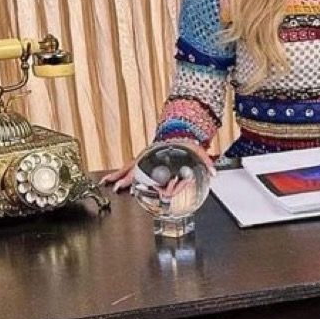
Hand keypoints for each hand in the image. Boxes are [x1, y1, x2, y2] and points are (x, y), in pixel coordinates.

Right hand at [98, 141, 215, 192]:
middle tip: (112, 187)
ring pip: (127, 166)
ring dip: (117, 175)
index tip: (128, 184)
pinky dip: (122, 172)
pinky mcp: (144, 158)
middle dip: (122, 177)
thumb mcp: (197, 151)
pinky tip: (116, 179)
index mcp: (158, 156)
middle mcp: (148, 156)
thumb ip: (205, 162)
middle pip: (131, 167)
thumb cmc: (186, 143)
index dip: (136, 176)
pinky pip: (130, 165)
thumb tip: (214, 173)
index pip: (145, 167)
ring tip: (105, 183)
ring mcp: (144, 156)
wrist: (180, 131)